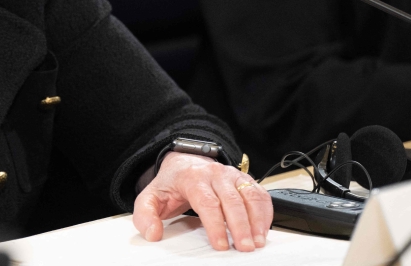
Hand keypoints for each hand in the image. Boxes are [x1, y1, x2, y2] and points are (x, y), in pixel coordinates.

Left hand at [132, 152, 272, 251]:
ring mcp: (232, 175)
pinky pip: (260, 195)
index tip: (221, 244)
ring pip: (250, 196)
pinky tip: (263, 231)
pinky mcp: (245, 180)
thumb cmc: (171, 184)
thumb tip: (152, 233)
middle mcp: (215, 173)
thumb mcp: (150, 198)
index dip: (215, 224)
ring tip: (256, 242)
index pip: (207, 201)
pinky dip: (265, 213)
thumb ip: (145, 215)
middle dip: (240, 226)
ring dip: (256, 220)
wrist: (184, 163)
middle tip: (244, 248)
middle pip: (232, 200)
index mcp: (192, 177)